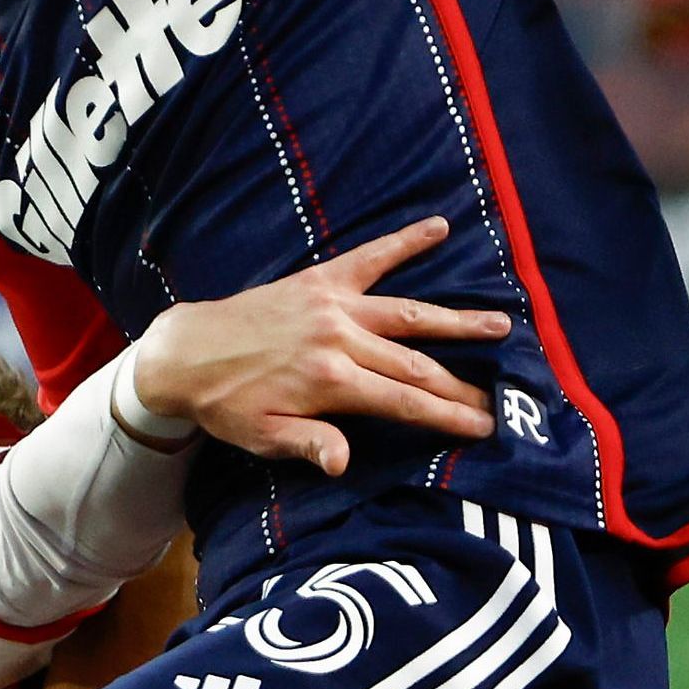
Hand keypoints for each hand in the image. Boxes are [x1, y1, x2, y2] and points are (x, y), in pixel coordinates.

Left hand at [128, 217, 516, 477]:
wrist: (185, 352)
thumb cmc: (226, 404)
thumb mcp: (263, 436)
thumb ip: (309, 444)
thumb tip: (344, 462)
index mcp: (330, 382)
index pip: (405, 402)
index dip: (447, 416)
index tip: (485, 427)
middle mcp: (340, 338)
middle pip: (416, 363)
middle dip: (462, 383)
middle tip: (504, 396)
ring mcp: (333, 305)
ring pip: (408, 312)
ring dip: (456, 319)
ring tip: (501, 323)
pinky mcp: (319, 279)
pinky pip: (369, 257)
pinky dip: (404, 241)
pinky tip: (439, 225)